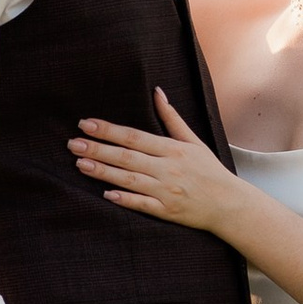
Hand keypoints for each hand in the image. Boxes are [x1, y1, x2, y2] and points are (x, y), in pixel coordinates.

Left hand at [69, 90, 238, 231]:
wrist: (229, 204)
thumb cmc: (209, 170)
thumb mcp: (193, 141)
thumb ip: (172, 118)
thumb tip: (157, 92)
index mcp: (173, 150)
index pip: (134, 137)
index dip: (109, 130)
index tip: (86, 123)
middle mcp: (168, 169)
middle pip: (127, 157)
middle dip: (98, 149)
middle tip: (73, 144)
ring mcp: (167, 191)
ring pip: (130, 180)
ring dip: (103, 172)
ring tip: (80, 164)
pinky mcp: (167, 211)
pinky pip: (143, 205)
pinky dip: (126, 199)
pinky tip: (106, 194)